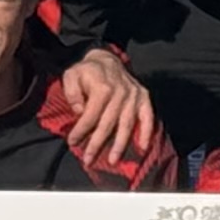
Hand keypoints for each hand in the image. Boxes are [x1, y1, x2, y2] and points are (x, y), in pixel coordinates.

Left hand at [59, 46, 154, 169]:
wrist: (106, 58)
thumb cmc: (87, 71)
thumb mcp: (72, 74)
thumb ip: (72, 92)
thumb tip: (80, 111)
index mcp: (102, 88)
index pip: (90, 115)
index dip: (81, 130)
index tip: (72, 143)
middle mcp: (120, 92)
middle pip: (108, 124)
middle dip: (97, 144)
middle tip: (89, 160)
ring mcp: (134, 96)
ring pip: (127, 124)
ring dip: (120, 145)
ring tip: (113, 161)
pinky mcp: (143, 97)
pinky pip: (148, 117)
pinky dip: (147, 132)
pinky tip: (142, 148)